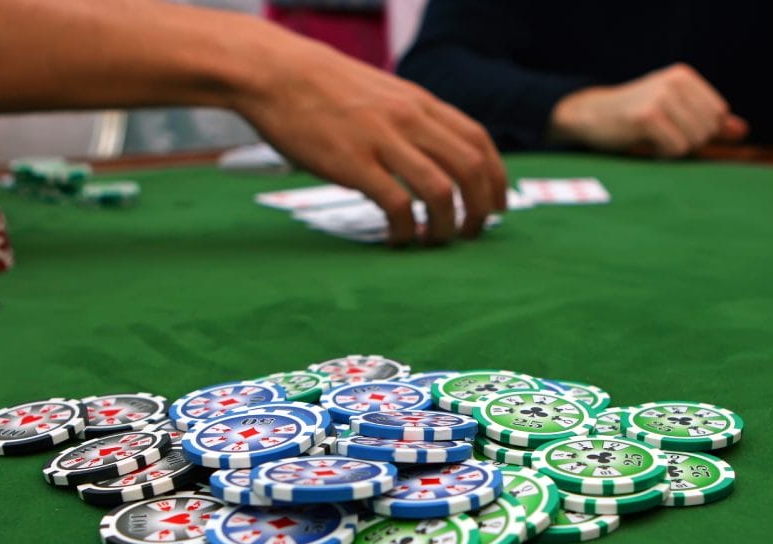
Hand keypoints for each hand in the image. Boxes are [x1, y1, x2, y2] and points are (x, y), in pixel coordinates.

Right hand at [234, 23, 505, 245]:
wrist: (276, 73)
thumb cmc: (324, 88)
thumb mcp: (383, 93)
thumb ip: (412, 118)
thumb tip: (434, 151)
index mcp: (420, 103)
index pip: (478, 141)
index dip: (496, 179)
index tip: (496, 206)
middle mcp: (410, 120)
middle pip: (470, 170)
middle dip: (480, 209)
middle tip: (471, 233)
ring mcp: (383, 141)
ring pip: (441, 191)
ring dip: (445, 226)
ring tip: (434, 241)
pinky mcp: (354, 164)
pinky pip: (397, 206)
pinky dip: (405, 231)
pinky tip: (397, 240)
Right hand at [549, 63, 747, 157]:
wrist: (591, 116)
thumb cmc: (634, 117)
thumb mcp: (674, 112)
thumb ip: (708, 121)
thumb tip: (742, 130)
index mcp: (684, 76)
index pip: (718, 114)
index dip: (701, 131)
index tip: (675, 128)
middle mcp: (675, 81)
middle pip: (707, 129)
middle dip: (688, 142)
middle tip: (661, 136)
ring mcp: (661, 97)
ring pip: (693, 140)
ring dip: (674, 149)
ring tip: (653, 139)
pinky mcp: (648, 116)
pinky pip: (676, 148)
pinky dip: (664, 155)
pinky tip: (647, 145)